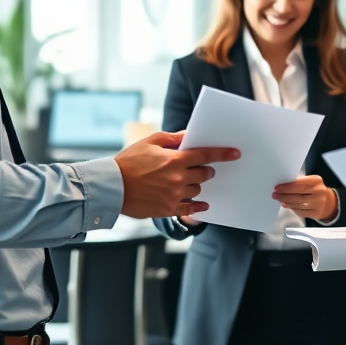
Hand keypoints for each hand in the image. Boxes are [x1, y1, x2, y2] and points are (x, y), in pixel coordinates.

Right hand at [114, 130, 239, 218]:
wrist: (111, 187)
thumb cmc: (128, 161)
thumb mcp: (150, 142)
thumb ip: (173, 138)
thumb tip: (189, 135)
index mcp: (174, 160)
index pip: (205, 155)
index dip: (222, 154)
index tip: (234, 153)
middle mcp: (177, 178)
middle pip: (204, 174)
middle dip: (206, 170)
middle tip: (202, 168)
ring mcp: (173, 195)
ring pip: (197, 190)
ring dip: (196, 185)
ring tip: (185, 181)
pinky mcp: (167, 209)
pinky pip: (190, 209)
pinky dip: (198, 206)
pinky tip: (203, 205)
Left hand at [273, 175, 338, 221]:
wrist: (328, 202)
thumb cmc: (315, 189)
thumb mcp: (310, 181)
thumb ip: (298, 182)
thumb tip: (283, 186)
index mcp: (316, 181)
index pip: (300, 184)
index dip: (287, 187)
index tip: (277, 187)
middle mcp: (319, 192)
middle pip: (298, 195)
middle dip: (284, 195)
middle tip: (275, 194)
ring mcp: (318, 204)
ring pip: (298, 204)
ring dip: (286, 202)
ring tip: (279, 199)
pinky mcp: (315, 214)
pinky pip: (300, 212)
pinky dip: (292, 208)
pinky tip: (286, 204)